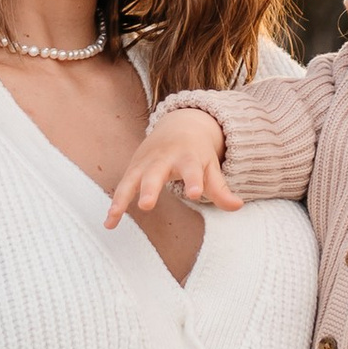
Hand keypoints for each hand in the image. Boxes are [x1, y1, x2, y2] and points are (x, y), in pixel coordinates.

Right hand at [105, 112, 238, 228]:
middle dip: (149, 188)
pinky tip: (109, 223)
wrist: (178, 126)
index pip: (192, 169)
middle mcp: (164, 159)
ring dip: (122, 197)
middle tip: (146, 204)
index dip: (193, 180)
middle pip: (155, 173)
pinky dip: (114, 203)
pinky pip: (122, 187)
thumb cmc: (196, 153)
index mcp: (188, 157)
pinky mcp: (133, 168)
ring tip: (114, 217)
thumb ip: (221, 189)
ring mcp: (145, 163)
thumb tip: (238, 206)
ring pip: (131, 180)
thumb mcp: (210, 166)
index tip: (195, 193)